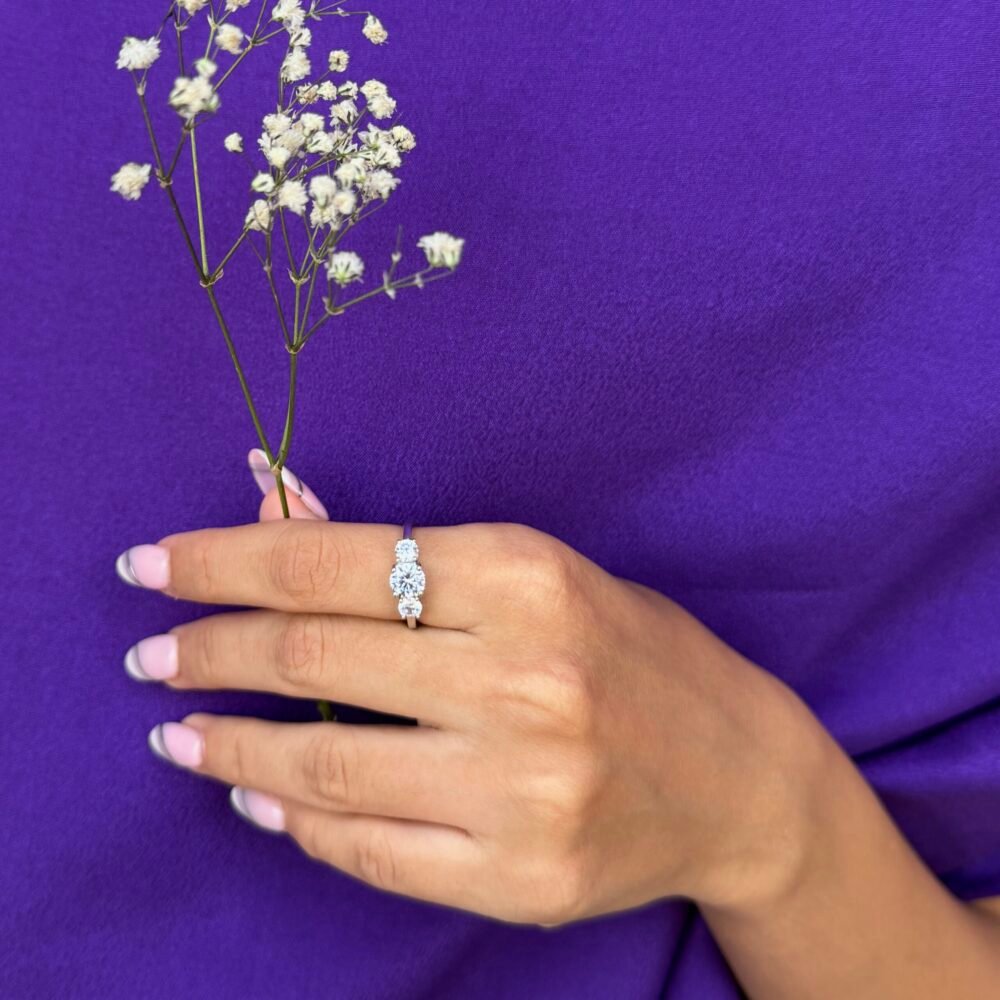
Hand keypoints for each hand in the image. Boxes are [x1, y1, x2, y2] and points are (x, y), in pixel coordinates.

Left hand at [118, 455, 825, 924]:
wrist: (740, 775)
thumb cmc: (633, 652)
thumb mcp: (534, 573)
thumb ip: (407, 554)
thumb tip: (275, 510)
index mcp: (527, 576)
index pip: (332, 562)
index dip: (224, 561)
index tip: (152, 565)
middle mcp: (526, 677)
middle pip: (313, 657)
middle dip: (207, 650)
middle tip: (151, 654)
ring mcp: (525, 787)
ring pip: (322, 766)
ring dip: (227, 748)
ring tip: (178, 734)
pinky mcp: (523, 876)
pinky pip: (369, 850)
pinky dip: (295, 823)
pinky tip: (257, 802)